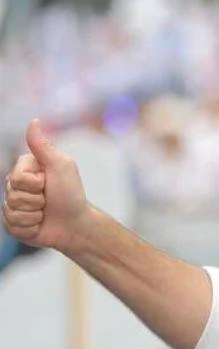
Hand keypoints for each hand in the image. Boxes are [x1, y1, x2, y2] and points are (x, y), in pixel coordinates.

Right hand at [3, 120, 89, 252]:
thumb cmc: (70, 194)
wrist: (76, 224)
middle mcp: (15, 186)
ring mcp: (12, 205)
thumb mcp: (60, 166)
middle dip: (36, 200)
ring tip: (45, 213)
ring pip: (12, 211)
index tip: (48, 183)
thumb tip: (34, 121)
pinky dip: (30, 227)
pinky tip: (40, 224)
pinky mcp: (14, 224)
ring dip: (34, 215)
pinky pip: (12, 225)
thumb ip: (43, 145)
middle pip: (12, 194)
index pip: (17, 177)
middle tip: (48, 200)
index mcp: (23, 170)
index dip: (35, 183)